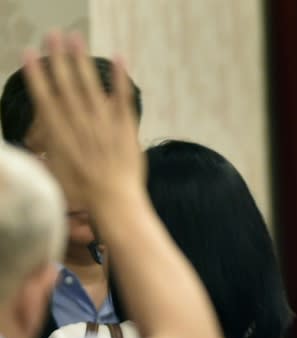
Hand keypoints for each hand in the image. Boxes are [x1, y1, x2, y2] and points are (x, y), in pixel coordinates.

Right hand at [21, 31, 144, 214]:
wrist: (115, 203)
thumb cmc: (84, 195)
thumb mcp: (56, 173)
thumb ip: (50, 151)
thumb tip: (41, 141)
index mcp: (60, 135)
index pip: (45, 98)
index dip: (37, 75)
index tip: (30, 53)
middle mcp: (80, 125)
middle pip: (67, 86)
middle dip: (59, 58)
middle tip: (53, 34)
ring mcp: (104, 125)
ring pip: (91, 86)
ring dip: (83, 60)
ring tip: (76, 38)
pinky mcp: (125, 129)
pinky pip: (123, 99)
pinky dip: (121, 78)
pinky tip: (119, 58)